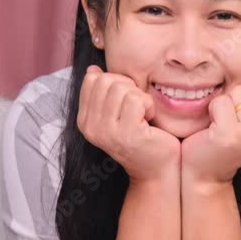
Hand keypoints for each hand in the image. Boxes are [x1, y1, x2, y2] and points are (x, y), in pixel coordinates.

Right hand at [77, 65, 179, 181]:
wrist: (155, 170)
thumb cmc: (141, 138)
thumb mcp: (116, 113)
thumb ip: (103, 93)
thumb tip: (93, 70)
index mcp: (85, 120)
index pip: (92, 79)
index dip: (115, 82)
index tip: (126, 101)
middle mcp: (91, 127)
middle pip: (107, 80)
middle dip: (128, 88)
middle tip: (137, 108)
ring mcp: (107, 131)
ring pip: (122, 87)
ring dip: (140, 97)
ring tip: (142, 115)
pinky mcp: (127, 134)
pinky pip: (137, 99)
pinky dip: (149, 105)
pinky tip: (149, 121)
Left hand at [181, 71, 240, 184]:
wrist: (206, 174)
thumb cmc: (225, 142)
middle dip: (237, 95)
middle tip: (229, 117)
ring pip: (238, 91)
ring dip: (224, 102)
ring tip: (222, 121)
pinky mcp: (230, 135)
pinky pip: (221, 101)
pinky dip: (213, 109)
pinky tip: (213, 125)